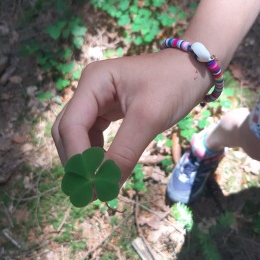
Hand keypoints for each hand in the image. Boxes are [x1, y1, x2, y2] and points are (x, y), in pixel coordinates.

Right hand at [52, 49, 212, 184]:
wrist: (192, 68)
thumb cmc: (173, 85)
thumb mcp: (149, 119)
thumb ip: (124, 152)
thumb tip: (104, 187)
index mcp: (93, 82)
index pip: (71, 125)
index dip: (77, 157)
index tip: (91, 186)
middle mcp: (88, 89)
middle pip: (67, 131)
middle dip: (76, 160)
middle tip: (90, 191)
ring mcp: (96, 98)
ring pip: (76, 135)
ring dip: (83, 160)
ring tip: (97, 184)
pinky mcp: (106, 108)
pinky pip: (91, 134)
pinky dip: (94, 153)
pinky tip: (104, 168)